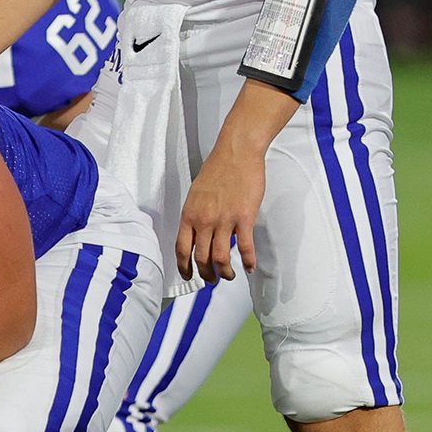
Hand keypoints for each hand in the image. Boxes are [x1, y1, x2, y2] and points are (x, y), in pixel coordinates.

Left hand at [176, 146, 264, 282]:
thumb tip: (200, 233)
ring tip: (229, 275)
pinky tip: (249, 266)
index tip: (188, 276)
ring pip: (222, 259)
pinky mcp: (244, 218)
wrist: (237, 151)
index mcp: (190, 213)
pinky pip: (245, 248)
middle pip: (202, 258)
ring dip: (226, 273)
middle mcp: (204, 220)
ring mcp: (224, 220)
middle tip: (212, 279)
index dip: (185, 267)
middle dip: (207, 274)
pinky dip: (247, 261)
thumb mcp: (197, 193)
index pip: (182, 249)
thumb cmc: (218, 168)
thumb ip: (197, 215)